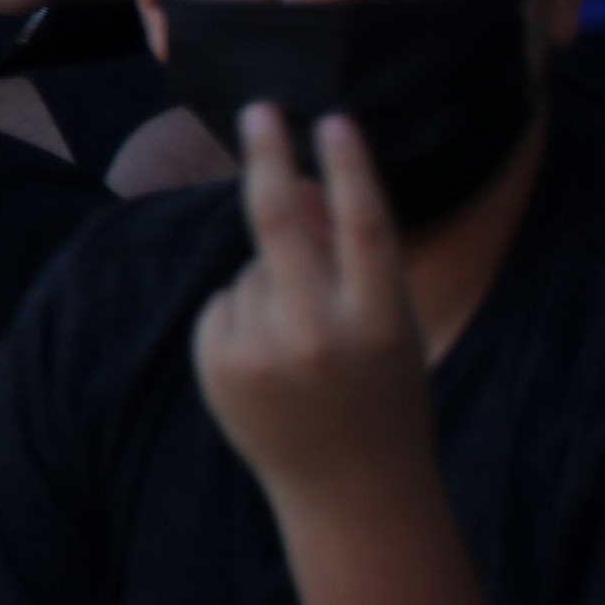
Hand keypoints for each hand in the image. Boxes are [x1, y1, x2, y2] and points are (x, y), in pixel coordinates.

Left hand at [190, 106, 439, 507]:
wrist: (351, 493)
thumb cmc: (382, 394)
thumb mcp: (387, 324)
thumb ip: (348, 260)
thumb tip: (300, 185)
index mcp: (381, 323)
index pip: (365, 228)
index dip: (349, 169)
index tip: (333, 118)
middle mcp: (318, 335)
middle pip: (280, 221)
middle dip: (269, 158)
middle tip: (259, 110)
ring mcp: (261, 351)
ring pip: (256, 267)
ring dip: (275, 283)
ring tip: (306, 350)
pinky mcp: (217, 362)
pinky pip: (227, 300)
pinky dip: (245, 313)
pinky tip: (272, 364)